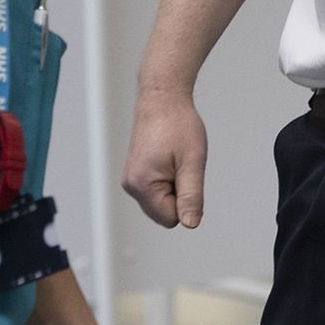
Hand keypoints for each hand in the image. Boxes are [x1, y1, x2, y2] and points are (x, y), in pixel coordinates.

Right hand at [122, 92, 207, 228]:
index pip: (171, 218)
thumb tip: (191, 224)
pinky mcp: (135, 174)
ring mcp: (131, 180)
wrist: (163, 100)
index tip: (186, 172)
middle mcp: (131, 186)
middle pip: (163, 214)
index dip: (186, 200)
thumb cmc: (178, 126)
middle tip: (181, 165)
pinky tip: (169, 159)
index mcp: (142, 185)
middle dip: (178, 194)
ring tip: (175, 160)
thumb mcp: (192, 162)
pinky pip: (156, 192)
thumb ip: (191, 196)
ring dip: (174, 187)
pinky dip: (167, 180)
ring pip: (161, 203)